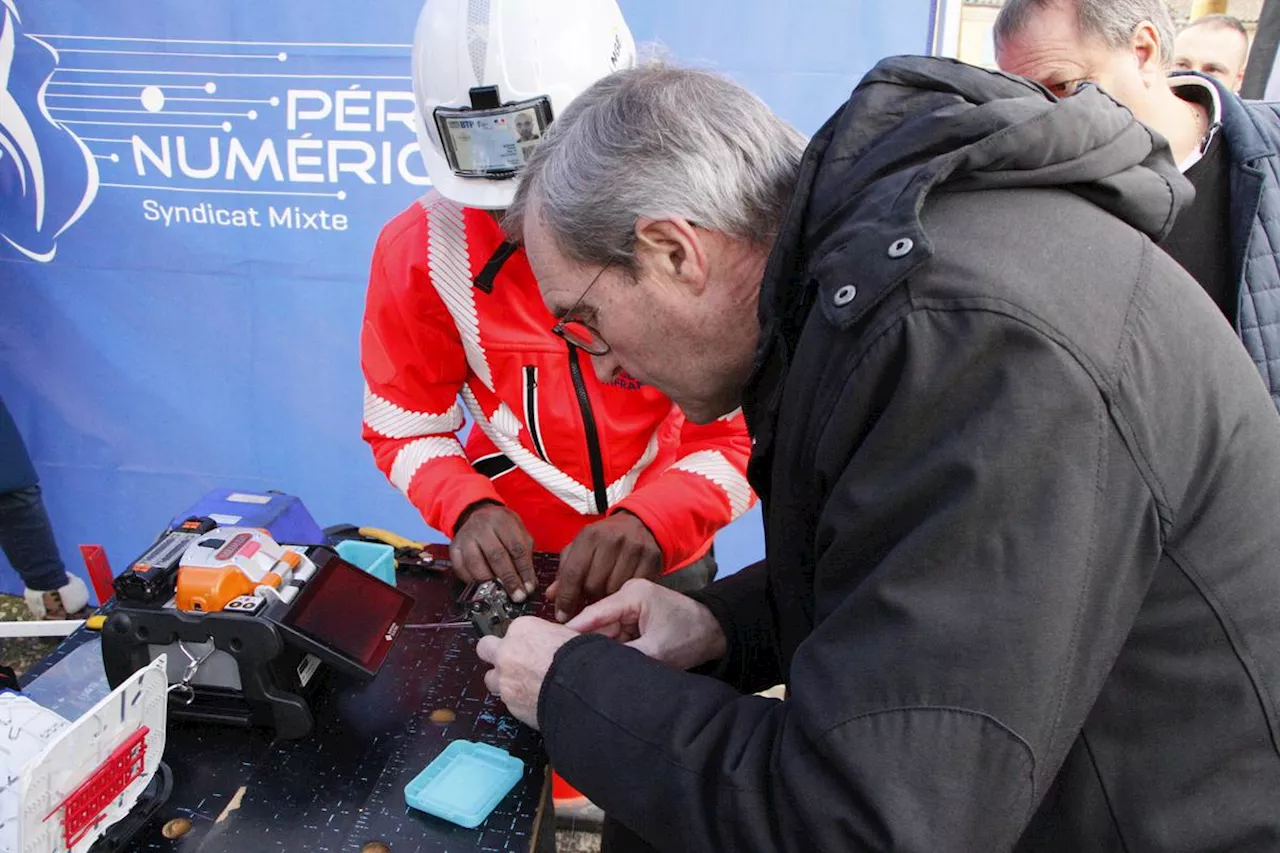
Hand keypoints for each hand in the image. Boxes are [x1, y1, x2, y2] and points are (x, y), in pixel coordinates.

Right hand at [450, 501, 535, 601]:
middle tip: (517, 595)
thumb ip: (524, 556)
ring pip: (476, 563)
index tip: (528, 587)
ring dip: (489, 582)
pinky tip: (482, 587)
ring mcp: (466, 536)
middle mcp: (483, 527)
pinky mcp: (454, 547)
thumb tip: (528, 584)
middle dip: (508, 579)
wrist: (477, 514)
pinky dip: (471, 580)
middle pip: (496, 556)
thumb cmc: (502, 528)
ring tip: (500, 593)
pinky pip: (461, 568)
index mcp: (503, 521)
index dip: (524, 570)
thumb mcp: (519, 533)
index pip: (516, 548)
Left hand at [475, 616, 577, 728]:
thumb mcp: (567, 635)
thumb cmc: (579, 660)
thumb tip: (551, 642)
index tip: (527, 645)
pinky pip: (507, 700)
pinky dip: (517, 701)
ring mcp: (504, 678)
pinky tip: (533, 700)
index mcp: (523, 628)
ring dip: (503, 681)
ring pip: (491, 679)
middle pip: (485, 648)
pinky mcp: (509, 702)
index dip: (520, 640)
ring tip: (522, 685)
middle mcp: (507, 651)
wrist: (580, 688)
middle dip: (494, 654)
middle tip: (507, 660)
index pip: (512, 629)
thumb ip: (549, 637)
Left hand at [551, 511, 662, 620]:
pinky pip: (634, 589)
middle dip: (587, 597)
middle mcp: (612, 539)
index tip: (562, 615)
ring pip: (614, 590)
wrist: (640, 523)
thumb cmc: (605, 539)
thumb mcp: (581, 548)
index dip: (565, 598)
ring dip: (607, 599)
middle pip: (593, 585)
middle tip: (589, 599)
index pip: (573, 573)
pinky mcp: (652, 558)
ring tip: (605, 594)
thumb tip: (551, 596)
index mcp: (590, 535)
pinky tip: (622, 591)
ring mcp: (634, 548)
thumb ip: (565, 571)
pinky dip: (626, 595)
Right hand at [566, 579, 726, 670]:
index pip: (595, 612)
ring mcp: (630, 607)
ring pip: (604, 631)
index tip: (551, 646)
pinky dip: (610, 649)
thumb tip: (595, 669)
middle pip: (597, 622)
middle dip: (584, 643)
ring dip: (597, 648)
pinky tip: (598, 664)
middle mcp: (627, 596)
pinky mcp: (634, 619)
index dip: (573, 630)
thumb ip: (625, 657)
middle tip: (562, 664)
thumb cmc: (689, 637)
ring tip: (578, 667)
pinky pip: (615, 635)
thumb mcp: (656, 651)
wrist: (715, 633)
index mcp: (632, 594)